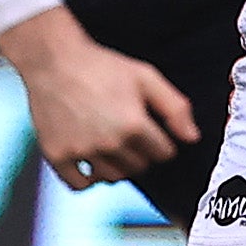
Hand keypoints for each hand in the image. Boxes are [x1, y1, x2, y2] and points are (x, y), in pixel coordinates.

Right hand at [1, 19, 203, 189]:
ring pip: (112, 178)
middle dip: (140, 153)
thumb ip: (175, 108)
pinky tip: (91, 164)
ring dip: (116, 167)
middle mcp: (108, 142)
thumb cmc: (100, 66)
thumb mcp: (146, 77)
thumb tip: (191, 137)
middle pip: (140, 167)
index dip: (161, 142)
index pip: (164, 153)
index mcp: (133, 124)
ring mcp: (82, 151)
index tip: (150, 130)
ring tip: (110, 145)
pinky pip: (79, 185)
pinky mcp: (58, 155)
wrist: (54, 60)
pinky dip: (87, 180)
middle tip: (128, 133)